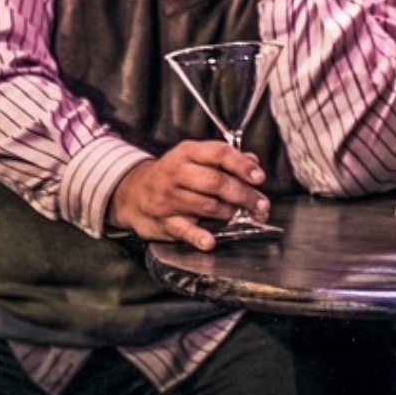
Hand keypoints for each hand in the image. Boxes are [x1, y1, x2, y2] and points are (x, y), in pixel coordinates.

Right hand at [109, 140, 269, 251]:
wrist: (133, 192)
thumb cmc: (172, 173)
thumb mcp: (194, 157)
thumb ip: (224, 159)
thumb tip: (253, 161)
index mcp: (188, 153)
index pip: (219, 154)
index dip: (242, 165)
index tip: (259, 177)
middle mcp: (177, 173)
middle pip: (215, 182)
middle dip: (243, 195)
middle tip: (261, 205)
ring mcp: (169, 198)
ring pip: (206, 205)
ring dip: (230, 212)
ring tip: (244, 216)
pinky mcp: (164, 220)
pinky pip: (183, 229)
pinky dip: (197, 236)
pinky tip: (210, 241)